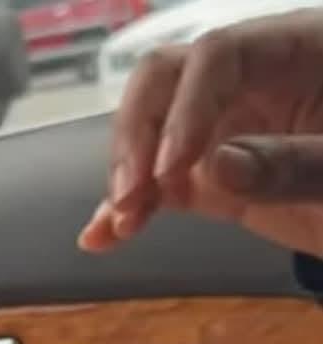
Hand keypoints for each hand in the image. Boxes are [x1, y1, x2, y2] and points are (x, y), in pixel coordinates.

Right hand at [78, 9, 322, 256]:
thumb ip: (293, 165)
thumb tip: (214, 168)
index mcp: (296, 50)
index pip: (218, 56)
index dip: (185, 108)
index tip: (169, 172)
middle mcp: (249, 80)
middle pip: (166, 81)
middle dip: (138, 136)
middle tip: (130, 197)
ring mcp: (224, 127)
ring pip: (150, 132)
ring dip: (127, 177)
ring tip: (120, 227)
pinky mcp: (209, 174)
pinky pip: (160, 183)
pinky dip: (131, 210)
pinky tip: (101, 238)